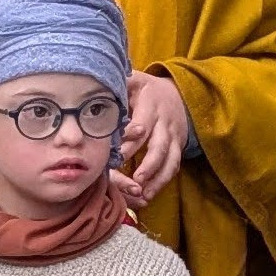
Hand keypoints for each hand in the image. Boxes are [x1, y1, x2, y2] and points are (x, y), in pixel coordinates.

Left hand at [121, 71, 190, 206]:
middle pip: (158, 146)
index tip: (116, 154)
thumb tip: (97, 83)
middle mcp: (165, 122)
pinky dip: (163, 182)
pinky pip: (173, 167)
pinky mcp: (178, 147)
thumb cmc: (145, 90)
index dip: (130, 140)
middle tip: (135, 180)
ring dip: (158, 178)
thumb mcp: (134, 81)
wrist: (177, 95)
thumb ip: (119, 83)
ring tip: (144, 194)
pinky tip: (149, 195)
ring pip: (170, 160)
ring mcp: (174, 136)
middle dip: (148, 164)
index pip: (141, 125)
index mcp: (151, 105)